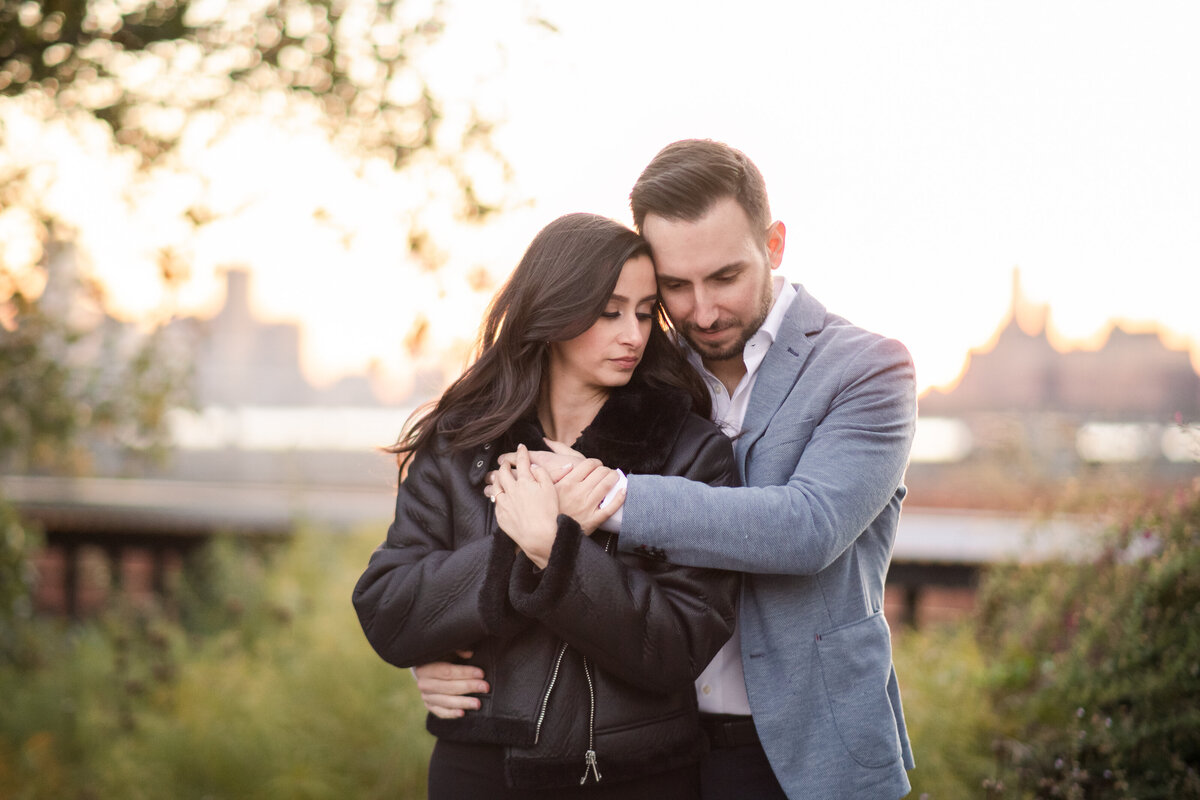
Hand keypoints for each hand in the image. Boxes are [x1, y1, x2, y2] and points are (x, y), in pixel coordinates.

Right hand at [413, 652, 489, 718]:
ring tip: (478, 704)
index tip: (481, 674)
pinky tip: (463, 713)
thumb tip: (469, 653)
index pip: (447, 672)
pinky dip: (451, 714)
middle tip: (485, 687)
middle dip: (469, 687)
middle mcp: (424, 683)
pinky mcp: (429, 706)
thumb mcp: (447, 650)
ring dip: (463, 703)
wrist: (427, 668)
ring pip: (445, 701)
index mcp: (426, 668)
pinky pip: (441, 712)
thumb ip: (457, 650)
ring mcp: (426, 696)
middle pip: (448, 687)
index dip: (465, 673)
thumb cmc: (442, 657)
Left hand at [493, 444, 558, 567]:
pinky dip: (495, 495)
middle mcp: (512, 489)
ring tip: (496, 476)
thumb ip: (542, 474)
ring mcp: (505, 502)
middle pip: (504, 472)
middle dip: (505, 464)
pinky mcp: (501, 515)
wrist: (539, 536)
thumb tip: (534, 467)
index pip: (522, 462)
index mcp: (526, 481)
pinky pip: (496, 501)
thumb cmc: (549, 513)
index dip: (522, 452)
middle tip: (505, 462)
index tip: (521, 447)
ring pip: (496, 486)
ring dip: (496, 478)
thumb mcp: (551, 489)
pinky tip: (497, 495)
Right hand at [551, 457, 622, 534]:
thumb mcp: (545, 489)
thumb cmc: (547, 511)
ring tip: (613, 478)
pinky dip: (620, 498)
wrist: (548, 536)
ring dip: (614, 478)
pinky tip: (623, 491)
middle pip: (601, 472)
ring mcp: (588, 507)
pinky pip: (611, 507)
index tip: (596, 466)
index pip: (589, 464)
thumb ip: (554, 474)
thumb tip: (569, 464)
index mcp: (567, 483)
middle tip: (605, 472)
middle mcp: (579, 493)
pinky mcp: (593, 520)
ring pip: (607, 485)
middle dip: (605, 469)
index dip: (595, 462)